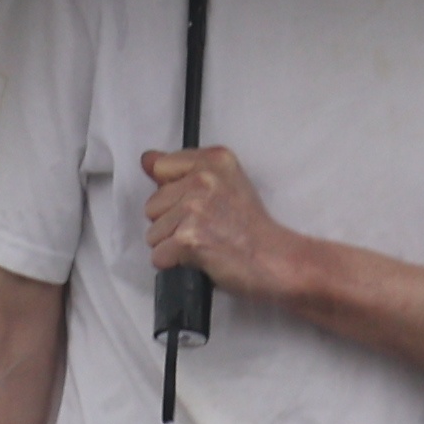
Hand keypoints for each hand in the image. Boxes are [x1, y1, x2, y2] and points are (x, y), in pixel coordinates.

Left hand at [137, 145, 303, 306]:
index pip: (160, 167)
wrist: (275, 260)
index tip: (196, 204)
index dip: (173, 192)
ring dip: (173, 245)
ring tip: (205, 243)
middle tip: (206, 228)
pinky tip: (201, 257)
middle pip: (152, 204)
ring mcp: (195, 208)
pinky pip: (158, 255)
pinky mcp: (188, 237)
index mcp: (213, 160)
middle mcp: (203, 179)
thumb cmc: (252, 229)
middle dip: (172, 222)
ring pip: (153, 232)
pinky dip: (175, 263)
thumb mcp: (225, 184)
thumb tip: (147, 160)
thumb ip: (184, 171)